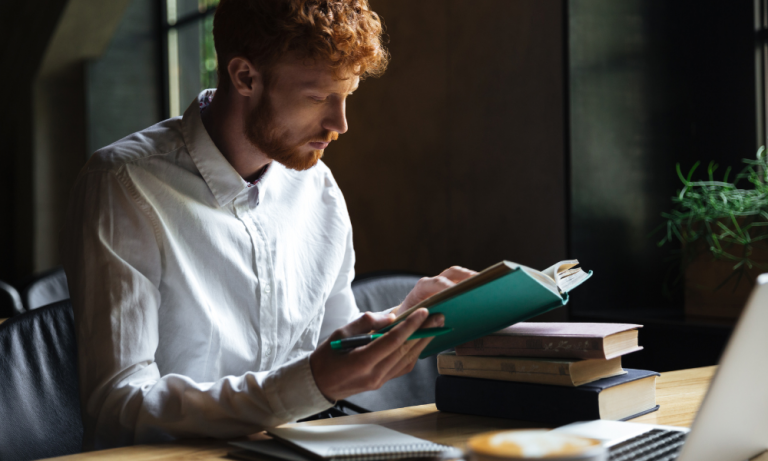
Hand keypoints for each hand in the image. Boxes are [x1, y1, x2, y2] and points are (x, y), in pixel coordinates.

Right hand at [310, 308, 444, 401]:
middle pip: (405, 350)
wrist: (319, 383)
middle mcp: (374, 374)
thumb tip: (390, 316)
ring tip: (434, 327)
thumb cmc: (327, 356)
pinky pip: (403, 367)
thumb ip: (365, 323)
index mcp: (362, 361)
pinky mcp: (382, 382)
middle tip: (438, 316)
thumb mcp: (340, 333)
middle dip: (424, 332)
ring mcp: (379, 381)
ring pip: (407, 360)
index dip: (410, 325)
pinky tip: (420, 341)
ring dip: (423, 342)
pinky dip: (414, 353)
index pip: (393, 341)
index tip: (424, 311)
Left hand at [395, 266, 476, 315]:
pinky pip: (461, 282)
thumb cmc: (408, 322)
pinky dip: (472, 285)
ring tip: (489, 286)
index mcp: (421, 288)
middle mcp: (432, 282)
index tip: (462, 293)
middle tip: (483, 284)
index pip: (437, 282)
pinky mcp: (447, 288)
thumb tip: (442, 320)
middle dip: (468, 276)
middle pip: (452, 273)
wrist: (404, 319)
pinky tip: (483, 292)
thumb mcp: (413, 323)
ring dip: (473, 278)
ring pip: (459, 275)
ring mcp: (441, 284)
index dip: (450, 286)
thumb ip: (425, 322)